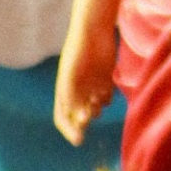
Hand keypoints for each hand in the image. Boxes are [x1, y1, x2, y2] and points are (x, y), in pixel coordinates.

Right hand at [56, 27, 117, 144]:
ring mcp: (91, 87)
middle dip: (83, 121)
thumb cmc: (79, 51)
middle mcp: (77, 93)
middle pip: (78, 115)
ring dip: (96, 110)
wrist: (93, 30)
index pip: (63, 118)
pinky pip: (107, 97)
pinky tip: (107, 92)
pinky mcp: (105, 80)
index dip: (69, 130)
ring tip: (97, 101)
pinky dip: (107, 99)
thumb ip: (71, 93)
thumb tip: (73, 114)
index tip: (79, 140)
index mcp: (63, 93)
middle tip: (88, 116)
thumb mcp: (72, 73)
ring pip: (94, 108)